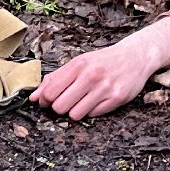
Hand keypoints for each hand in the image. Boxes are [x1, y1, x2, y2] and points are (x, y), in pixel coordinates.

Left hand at [32, 18, 169, 119]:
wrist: (135, 56)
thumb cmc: (103, 61)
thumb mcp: (79, 63)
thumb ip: (56, 79)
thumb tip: (34, 97)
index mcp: (78, 64)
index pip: (50, 92)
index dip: (46, 101)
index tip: (49, 101)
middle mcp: (91, 75)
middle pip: (60, 107)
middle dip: (60, 108)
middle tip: (67, 102)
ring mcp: (105, 87)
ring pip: (75, 114)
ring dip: (76, 111)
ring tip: (83, 102)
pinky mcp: (117, 98)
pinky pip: (93, 115)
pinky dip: (92, 111)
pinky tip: (98, 100)